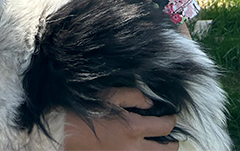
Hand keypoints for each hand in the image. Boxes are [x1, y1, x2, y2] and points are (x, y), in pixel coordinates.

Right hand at [63, 88, 178, 150]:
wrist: (67, 131)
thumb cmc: (86, 110)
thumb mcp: (109, 95)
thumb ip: (133, 96)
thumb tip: (150, 102)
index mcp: (133, 128)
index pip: (164, 127)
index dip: (171, 120)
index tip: (172, 116)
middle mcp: (134, 147)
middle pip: (166, 150)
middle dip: (172, 142)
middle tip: (171, 135)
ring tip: (159, 144)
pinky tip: (142, 147)